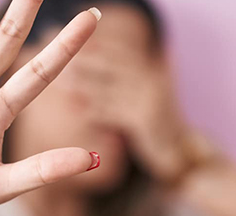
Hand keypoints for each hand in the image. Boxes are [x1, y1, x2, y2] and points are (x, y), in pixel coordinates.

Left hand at [65, 37, 188, 180]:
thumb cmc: (153, 126)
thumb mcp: (143, 97)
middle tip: (58, 58)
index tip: (67, 40)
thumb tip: (96, 63)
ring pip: (110, 88)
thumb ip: (127, 78)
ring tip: (62, 84)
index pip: (119, 50)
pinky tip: (81, 112)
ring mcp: (151, 98)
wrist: (177, 155)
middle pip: (112, 64)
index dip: (94, 45)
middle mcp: (152, 79)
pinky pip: (115, 112)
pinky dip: (97, 112)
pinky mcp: (146, 119)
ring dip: (84, 85)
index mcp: (151, 69)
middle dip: (84, 60)